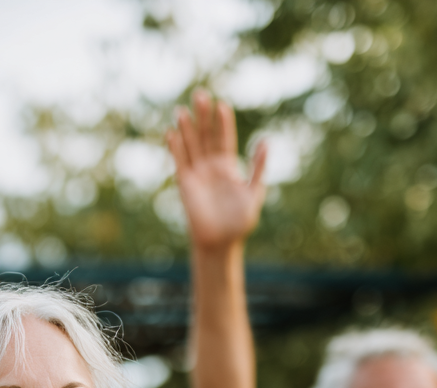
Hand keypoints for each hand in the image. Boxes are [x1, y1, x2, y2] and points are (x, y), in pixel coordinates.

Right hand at [167, 90, 266, 250]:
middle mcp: (210, 166)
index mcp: (227, 166)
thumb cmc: (239, 222)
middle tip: (200, 95)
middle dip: (202, 117)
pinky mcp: (185, 184)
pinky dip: (174, 148)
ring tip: (182, 109)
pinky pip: (179, 162)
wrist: (221, 242)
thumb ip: (258, 168)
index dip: (222, 122)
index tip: (222, 106)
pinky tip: (171, 133)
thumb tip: (265, 141)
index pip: (224, 138)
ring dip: (186, 128)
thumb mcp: (254, 192)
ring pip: (190, 145)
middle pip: (205, 136)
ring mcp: (197, 174)